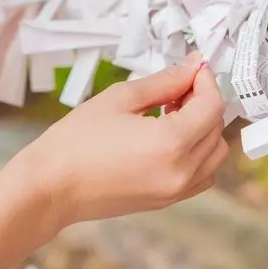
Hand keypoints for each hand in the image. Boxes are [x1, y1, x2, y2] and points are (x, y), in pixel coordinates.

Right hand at [25, 51, 226, 224]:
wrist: (50, 187)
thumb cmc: (76, 141)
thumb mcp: (121, 98)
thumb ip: (164, 81)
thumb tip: (192, 67)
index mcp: (172, 143)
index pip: (212, 106)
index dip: (206, 81)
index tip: (192, 68)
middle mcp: (182, 172)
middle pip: (216, 129)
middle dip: (204, 102)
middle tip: (177, 87)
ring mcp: (176, 191)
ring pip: (215, 155)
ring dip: (203, 129)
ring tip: (171, 114)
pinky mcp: (167, 201)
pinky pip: (201, 175)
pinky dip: (197, 154)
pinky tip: (169, 138)